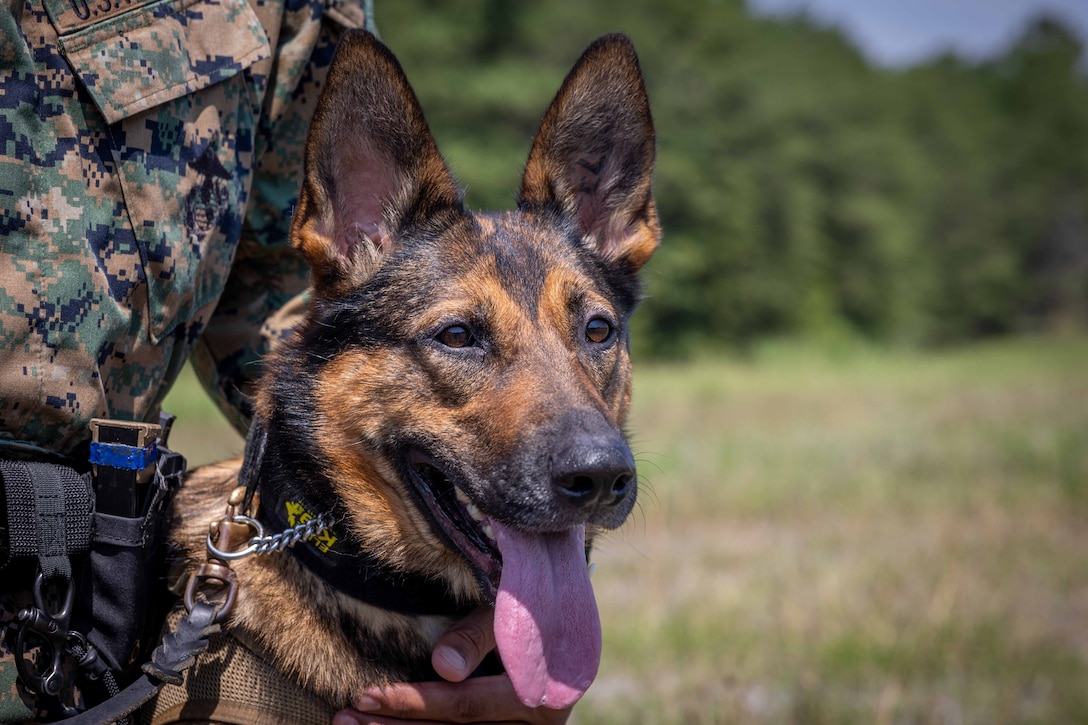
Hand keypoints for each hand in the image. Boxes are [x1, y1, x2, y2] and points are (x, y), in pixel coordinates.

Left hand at [331, 605, 572, 723]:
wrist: (559, 606)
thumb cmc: (527, 598)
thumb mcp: (506, 607)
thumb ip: (477, 635)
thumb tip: (443, 668)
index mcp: (540, 694)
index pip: (466, 706)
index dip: (414, 702)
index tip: (365, 695)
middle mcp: (537, 724)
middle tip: (345, 718)